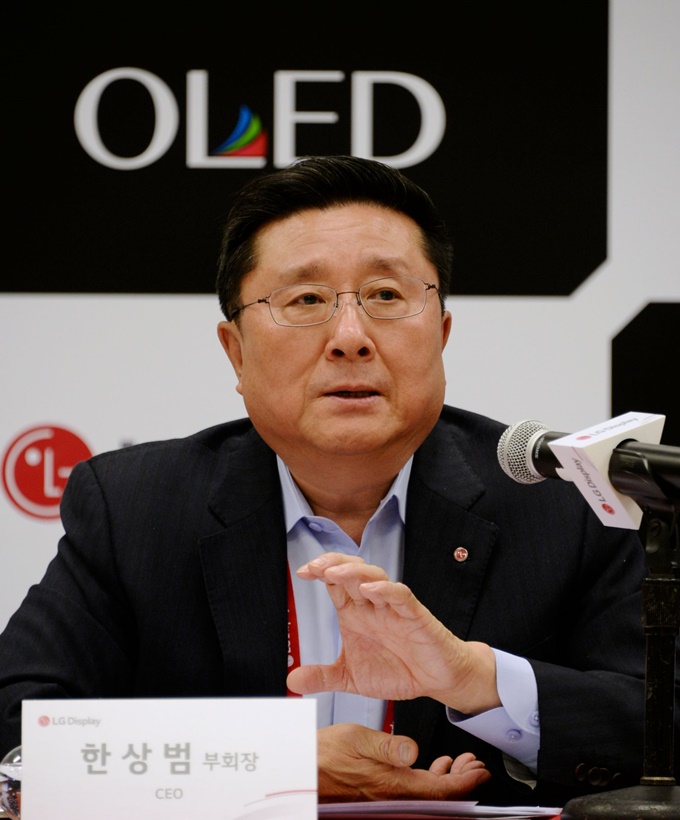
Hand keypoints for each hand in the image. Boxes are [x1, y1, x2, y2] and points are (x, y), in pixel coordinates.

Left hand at [287, 553, 500, 714]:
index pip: (335, 583)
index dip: (319, 572)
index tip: (302, 572)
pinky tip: (370, 590)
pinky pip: (400, 595)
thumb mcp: (351, 678)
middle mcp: (372, 605)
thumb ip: (323, 677)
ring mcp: (393, 608)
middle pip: (351, 571)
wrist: (436, 679)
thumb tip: (291, 679)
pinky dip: (386, 590)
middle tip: (314, 567)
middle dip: (333, 564)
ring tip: (335, 573)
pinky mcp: (414, 615)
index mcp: (355, 613)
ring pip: (374, 576)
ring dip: (354, 572)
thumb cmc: (397, 670)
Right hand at [317, 723, 490, 801]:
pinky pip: (411, 793)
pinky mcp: (378, 796)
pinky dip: (425, 781)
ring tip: (455, 766)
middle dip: (460, 781)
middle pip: (438, 796)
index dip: (466, 782)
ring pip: (426, 795)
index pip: (442, 790)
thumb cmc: (323, 756)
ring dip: (444, 780)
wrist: (301, 773)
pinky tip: (424, 767)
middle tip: (474, 767)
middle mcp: (393, 797)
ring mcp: (386, 799)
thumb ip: (387, 745)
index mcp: (393, 784)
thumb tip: (414, 750)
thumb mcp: (355, 738)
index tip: (480, 771)